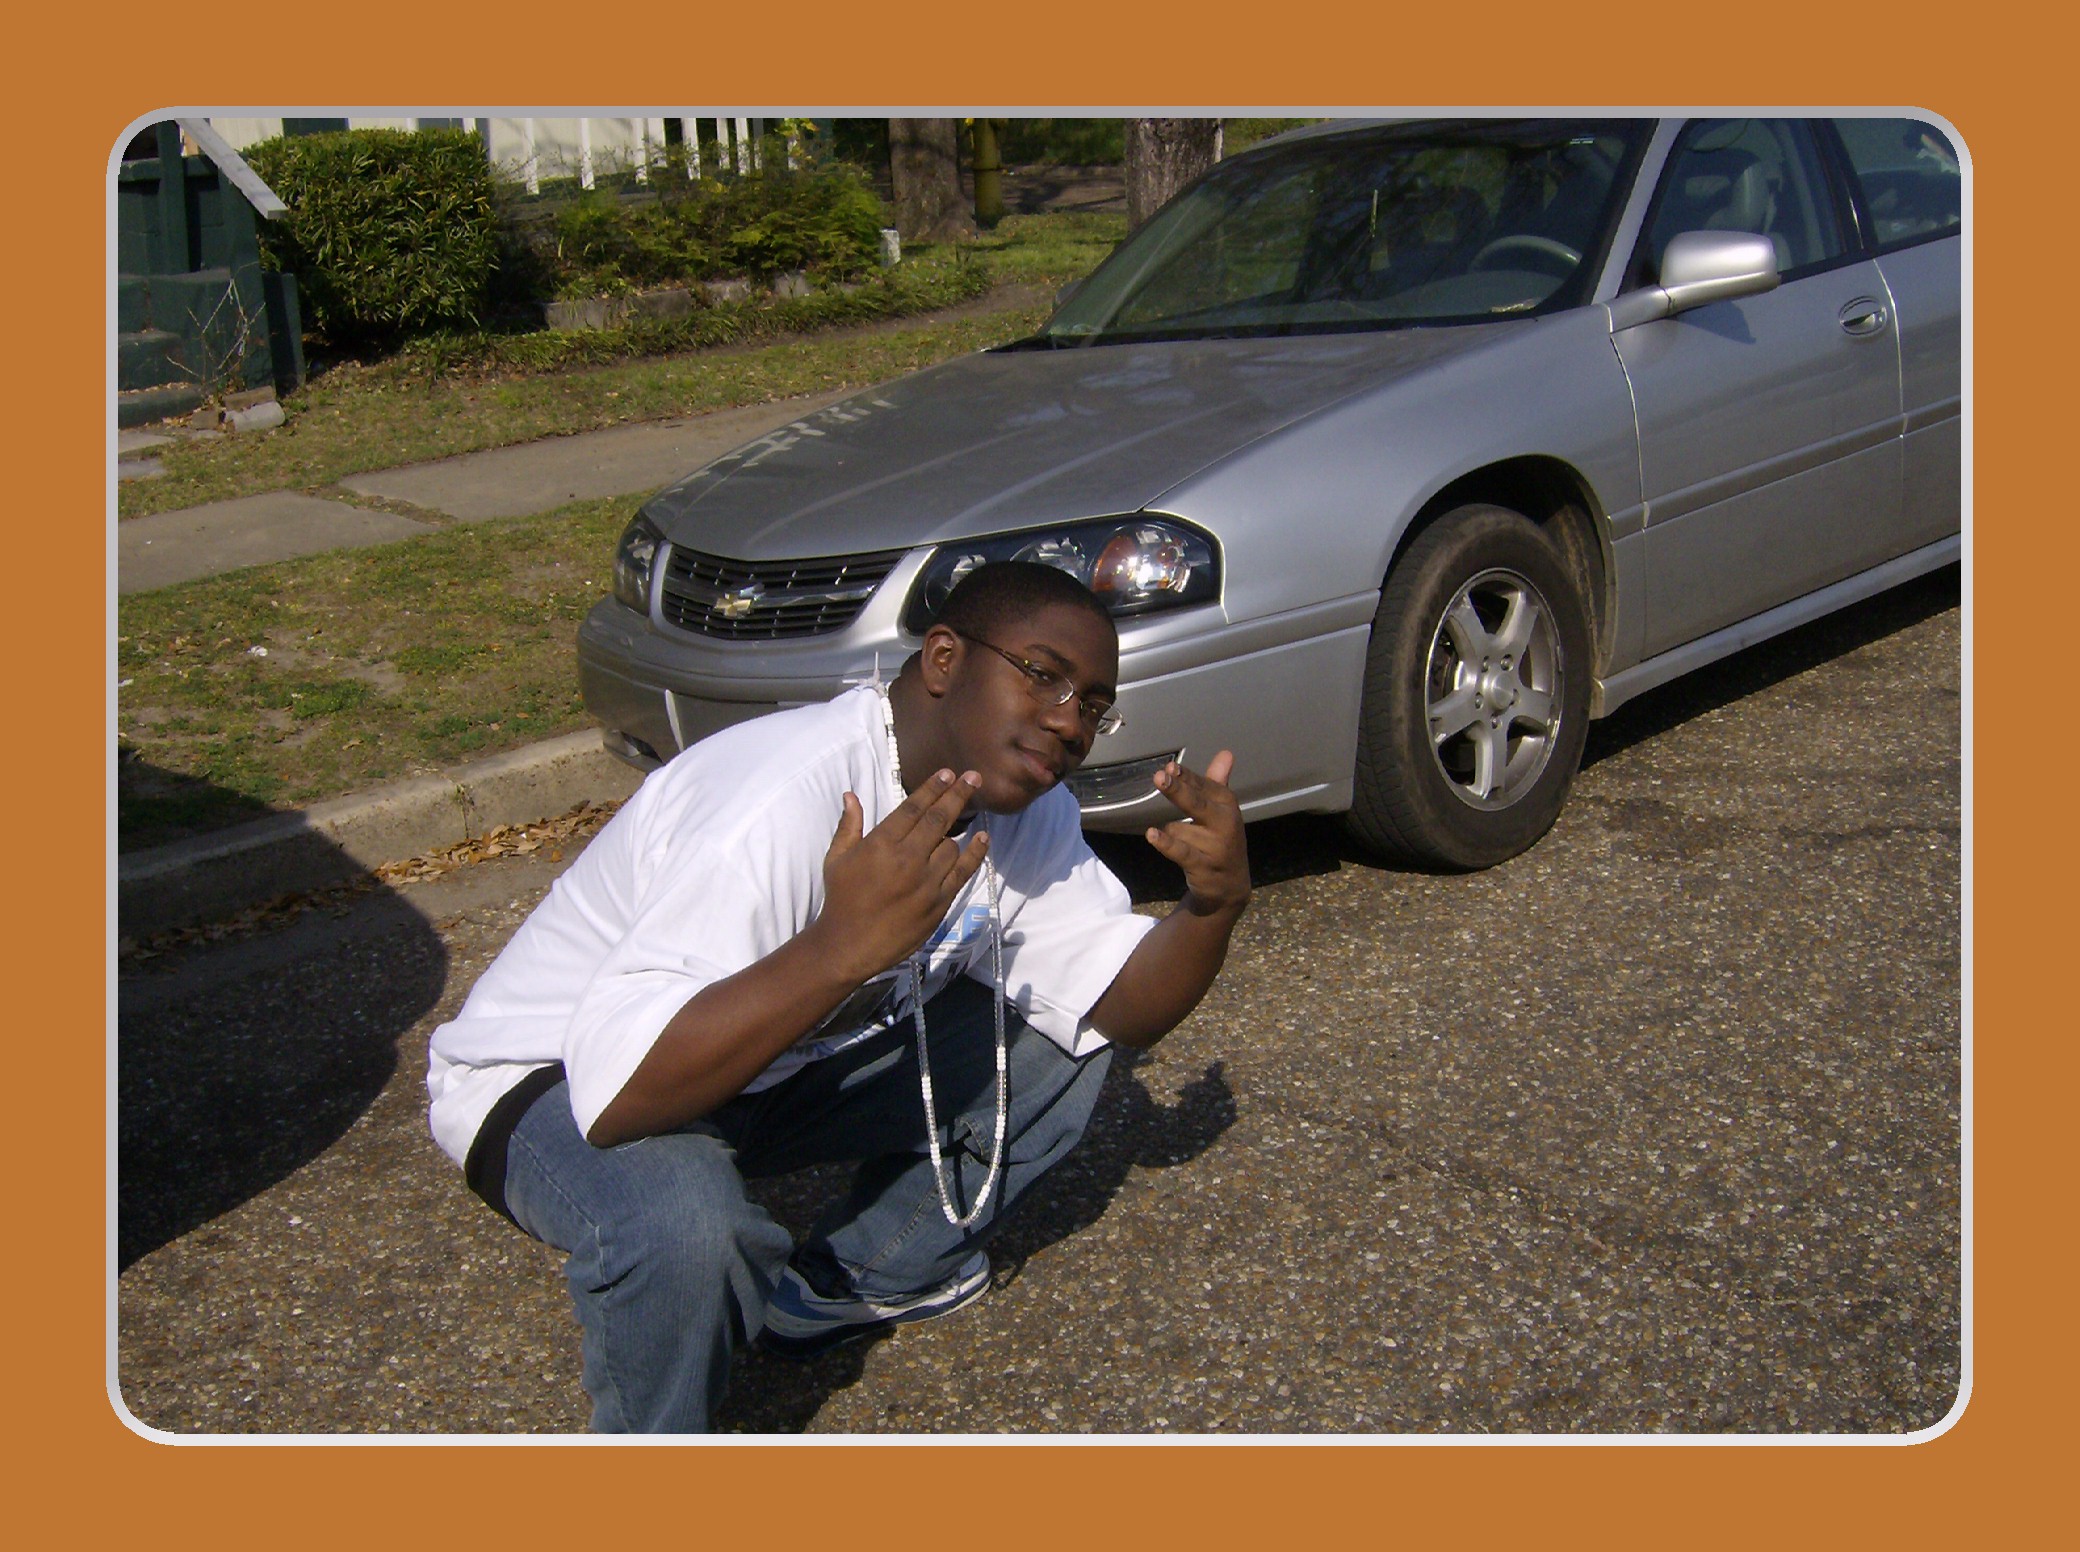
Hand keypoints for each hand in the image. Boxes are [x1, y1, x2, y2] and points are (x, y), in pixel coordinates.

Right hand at [818, 768, 990, 981]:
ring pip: (952, 845)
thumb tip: (850, 795)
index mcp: (881, 844)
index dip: (933, 788)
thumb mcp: (836, 859)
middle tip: (974, 777)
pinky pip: (963, 872)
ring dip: (956, 832)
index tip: (949, 773)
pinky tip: (983, 839)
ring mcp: (926, 881)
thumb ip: (848, 825)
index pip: (913, 807)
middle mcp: (907, 859)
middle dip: (958, 794)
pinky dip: (975, 853)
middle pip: (939, 819)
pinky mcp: (938, 902)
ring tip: (960, 820)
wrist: (850, 944)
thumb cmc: (841, 899)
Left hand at [1147, 751, 1249, 917]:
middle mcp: (1225, 823)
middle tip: (1161, 776)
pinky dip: (1166, 844)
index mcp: (1227, 805)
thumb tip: (1226, 753)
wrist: (1230, 886)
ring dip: (1172, 833)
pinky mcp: (1202, 865)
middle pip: (1196, 802)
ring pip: (1177, 828)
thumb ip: (1217, 782)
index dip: (1186, 777)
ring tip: (1187, 844)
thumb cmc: (1221, 840)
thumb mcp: (1222, 811)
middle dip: (1178, 789)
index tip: (1170, 767)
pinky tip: (1152, 835)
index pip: (1203, 785)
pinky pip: (1180, 851)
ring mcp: (1215, 846)